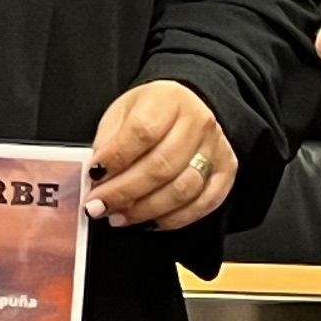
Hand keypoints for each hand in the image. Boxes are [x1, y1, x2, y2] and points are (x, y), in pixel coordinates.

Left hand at [87, 79, 234, 229]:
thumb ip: (108, 142)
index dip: (115, 158)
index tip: (93, 176)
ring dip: (145, 210)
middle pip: (161, 166)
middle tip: (97, 206)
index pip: (142, 132)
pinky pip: (203, 204)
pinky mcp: (227, 171)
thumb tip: (97, 177)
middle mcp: (198, 122)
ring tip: (118, 216)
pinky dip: (174, 219)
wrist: (187, 106)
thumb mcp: (122, 113)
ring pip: (182, 189)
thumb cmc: (150, 112)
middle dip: (124, 192)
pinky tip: (149, 221)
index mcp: (168, 99)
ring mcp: (216, 147)